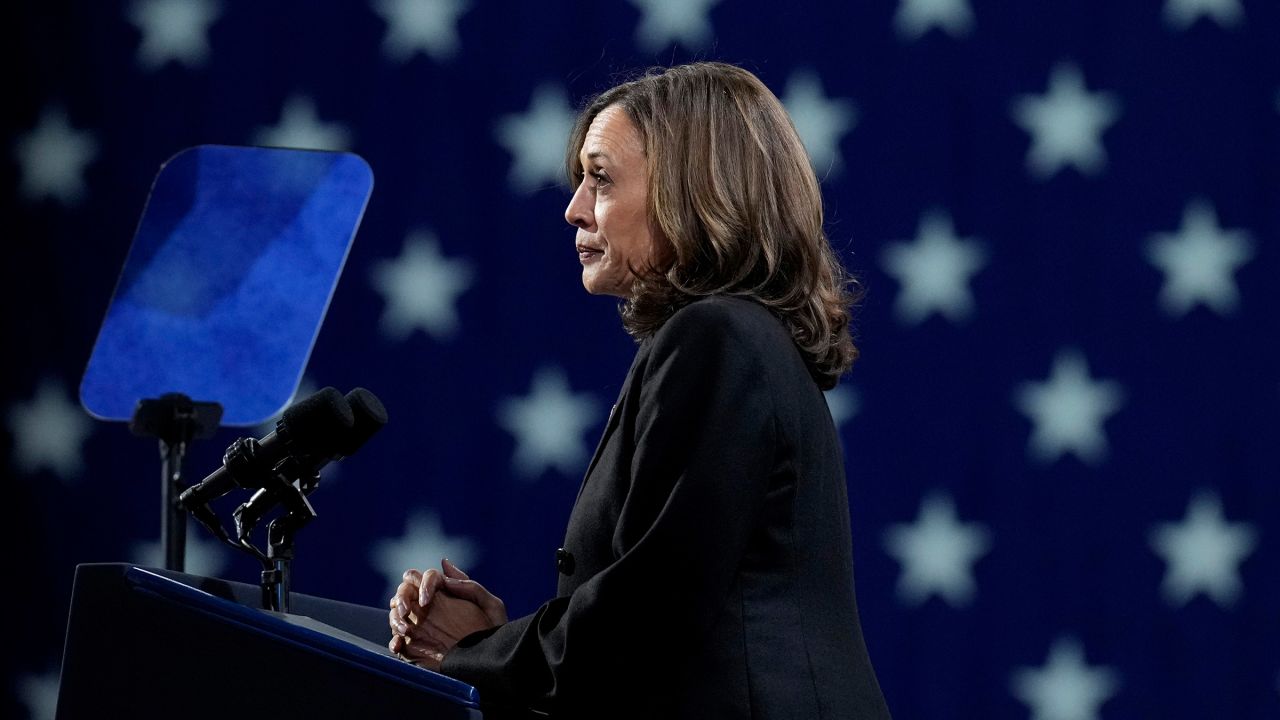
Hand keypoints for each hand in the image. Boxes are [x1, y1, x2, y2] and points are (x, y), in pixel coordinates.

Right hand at [387, 559, 506, 669]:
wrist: (493, 663)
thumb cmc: (495, 632)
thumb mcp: (490, 606)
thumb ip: (469, 586)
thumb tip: (443, 564)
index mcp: (447, 593)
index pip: (425, 577)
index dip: (422, 584)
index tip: (427, 600)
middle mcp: (431, 608)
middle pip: (405, 592)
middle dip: (402, 598)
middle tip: (406, 612)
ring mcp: (421, 628)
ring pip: (396, 615)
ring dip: (395, 619)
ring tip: (405, 631)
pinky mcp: (416, 649)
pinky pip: (398, 642)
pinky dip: (394, 642)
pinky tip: (399, 645)